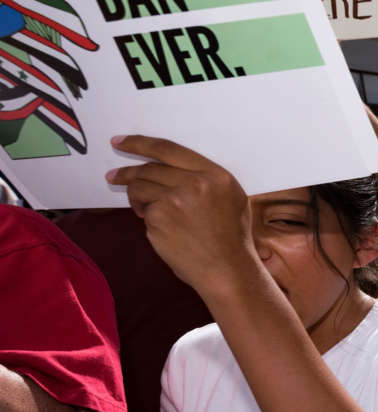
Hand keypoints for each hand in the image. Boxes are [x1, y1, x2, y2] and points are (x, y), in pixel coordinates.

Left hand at [106, 136, 255, 290]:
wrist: (227, 269)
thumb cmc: (231, 237)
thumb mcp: (231, 198)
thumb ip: (206, 180)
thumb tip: (172, 171)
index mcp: (215, 174)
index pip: (169, 149)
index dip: (140, 143)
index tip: (120, 142)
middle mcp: (194, 182)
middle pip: (149, 168)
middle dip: (126, 172)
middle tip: (113, 176)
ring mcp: (174, 199)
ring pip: (139, 187)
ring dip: (136, 198)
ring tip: (143, 209)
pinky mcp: (159, 218)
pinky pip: (143, 210)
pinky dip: (147, 218)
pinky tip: (161, 229)